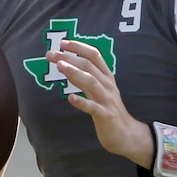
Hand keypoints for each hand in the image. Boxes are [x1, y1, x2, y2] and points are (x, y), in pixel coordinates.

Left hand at [47, 39, 152, 166]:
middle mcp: (108, 85)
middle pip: (89, 66)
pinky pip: (93, 107)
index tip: (63, 43)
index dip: (79, 47)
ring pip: (91, 82)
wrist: (125, 133)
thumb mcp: (97, 90)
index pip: (94, 56)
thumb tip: (67, 65)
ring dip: (75, 73)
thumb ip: (84, 78)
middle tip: (51, 54)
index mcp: (106, 77)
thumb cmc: (108, 109)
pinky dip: (82, 102)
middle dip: (69, 58)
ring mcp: (107, 100)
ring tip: (60, 66)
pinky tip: (70, 98)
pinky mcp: (105, 115)